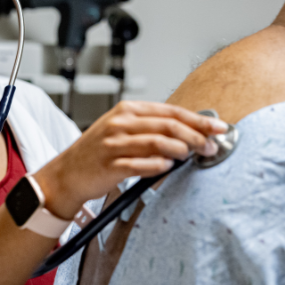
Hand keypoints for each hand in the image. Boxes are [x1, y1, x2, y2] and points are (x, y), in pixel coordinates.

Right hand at [34, 101, 226, 218]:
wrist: (66, 174)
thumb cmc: (97, 153)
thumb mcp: (122, 130)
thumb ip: (153, 128)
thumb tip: (189, 132)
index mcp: (128, 110)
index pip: (171, 111)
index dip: (198, 119)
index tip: (218, 127)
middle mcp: (121, 123)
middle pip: (168, 125)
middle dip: (196, 135)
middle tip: (211, 146)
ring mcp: (114, 144)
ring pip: (157, 142)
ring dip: (180, 150)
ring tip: (191, 156)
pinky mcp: (110, 165)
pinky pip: (140, 164)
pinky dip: (158, 166)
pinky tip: (168, 167)